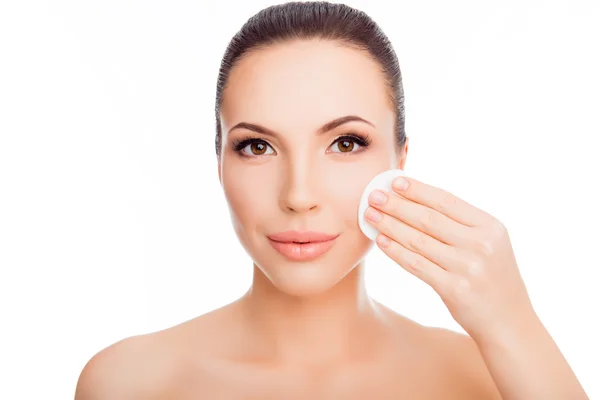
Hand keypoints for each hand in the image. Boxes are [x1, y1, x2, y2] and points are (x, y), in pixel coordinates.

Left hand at [364, 176, 537, 341]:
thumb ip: (461, 224)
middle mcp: (481, 244)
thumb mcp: (489, 244)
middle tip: (373, 195)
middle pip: (429, 218)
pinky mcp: (454, 289)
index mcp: (490, 227)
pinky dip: (395, 251)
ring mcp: (468, 267)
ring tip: (370, 215)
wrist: (509, 322)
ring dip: (390, 225)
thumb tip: (416, 199)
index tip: (395, 181)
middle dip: (397, 205)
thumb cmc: (492, 278)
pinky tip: (381, 240)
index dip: (418, 190)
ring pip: (418, 240)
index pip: (447, 201)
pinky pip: (416, 264)